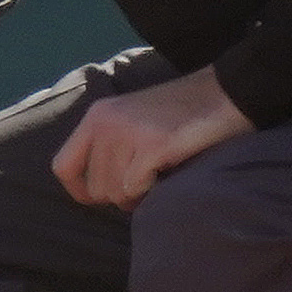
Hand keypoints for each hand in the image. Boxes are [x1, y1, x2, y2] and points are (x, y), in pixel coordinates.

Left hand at [54, 66, 251, 211]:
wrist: (228, 92)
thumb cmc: (184, 114)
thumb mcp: (133, 120)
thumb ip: (111, 145)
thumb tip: (97, 190)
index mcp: (96, 117)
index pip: (63, 166)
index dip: (79, 190)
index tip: (100, 199)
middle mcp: (104, 124)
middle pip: (94, 187)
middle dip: (119, 196)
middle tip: (145, 185)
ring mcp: (127, 133)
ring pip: (115, 192)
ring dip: (138, 196)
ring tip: (158, 178)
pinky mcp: (153, 145)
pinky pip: (136, 188)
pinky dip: (151, 192)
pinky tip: (167, 175)